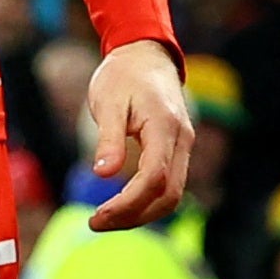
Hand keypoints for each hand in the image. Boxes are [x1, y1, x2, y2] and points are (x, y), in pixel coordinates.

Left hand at [78, 42, 194, 232]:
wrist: (145, 55)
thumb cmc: (123, 75)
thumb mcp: (108, 102)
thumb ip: (108, 138)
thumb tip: (103, 175)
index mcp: (164, 126)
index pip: (154, 178)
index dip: (128, 203)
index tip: (98, 216)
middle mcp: (181, 139)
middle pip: (169, 195)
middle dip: (134, 216)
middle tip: (96, 223)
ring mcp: (183, 145)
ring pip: (172, 195)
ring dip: (141, 214)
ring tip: (106, 219)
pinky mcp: (177, 150)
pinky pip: (169, 185)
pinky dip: (147, 202)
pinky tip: (121, 205)